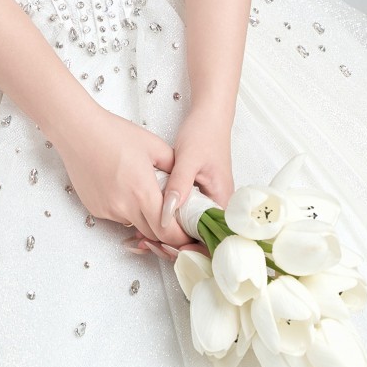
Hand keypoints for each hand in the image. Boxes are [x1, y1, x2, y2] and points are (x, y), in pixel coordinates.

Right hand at [59, 106, 179, 243]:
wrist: (77, 130)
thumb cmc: (114, 133)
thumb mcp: (154, 146)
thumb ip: (176, 169)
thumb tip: (186, 185)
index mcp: (142, 192)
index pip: (167, 231)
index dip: (181, 236)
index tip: (188, 230)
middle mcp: (123, 207)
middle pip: (152, 234)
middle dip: (165, 229)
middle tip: (172, 214)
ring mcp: (107, 210)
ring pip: (134, 224)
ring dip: (144, 217)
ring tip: (143, 191)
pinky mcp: (94, 208)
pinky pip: (117, 216)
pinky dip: (126, 209)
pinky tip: (123, 187)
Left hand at [156, 105, 233, 242]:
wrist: (209, 117)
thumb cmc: (204, 134)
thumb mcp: (189, 159)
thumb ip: (178, 186)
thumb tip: (167, 213)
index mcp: (222, 200)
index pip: (211, 238)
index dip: (190, 249)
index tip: (166, 248)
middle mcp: (218, 205)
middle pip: (200, 239)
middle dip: (175, 247)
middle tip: (149, 245)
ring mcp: (208, 202)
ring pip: (190, 230)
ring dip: (169, 237)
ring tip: (144, 239)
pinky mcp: (197, 197)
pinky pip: (184, 218)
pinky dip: (168, 223)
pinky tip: (148, 224)